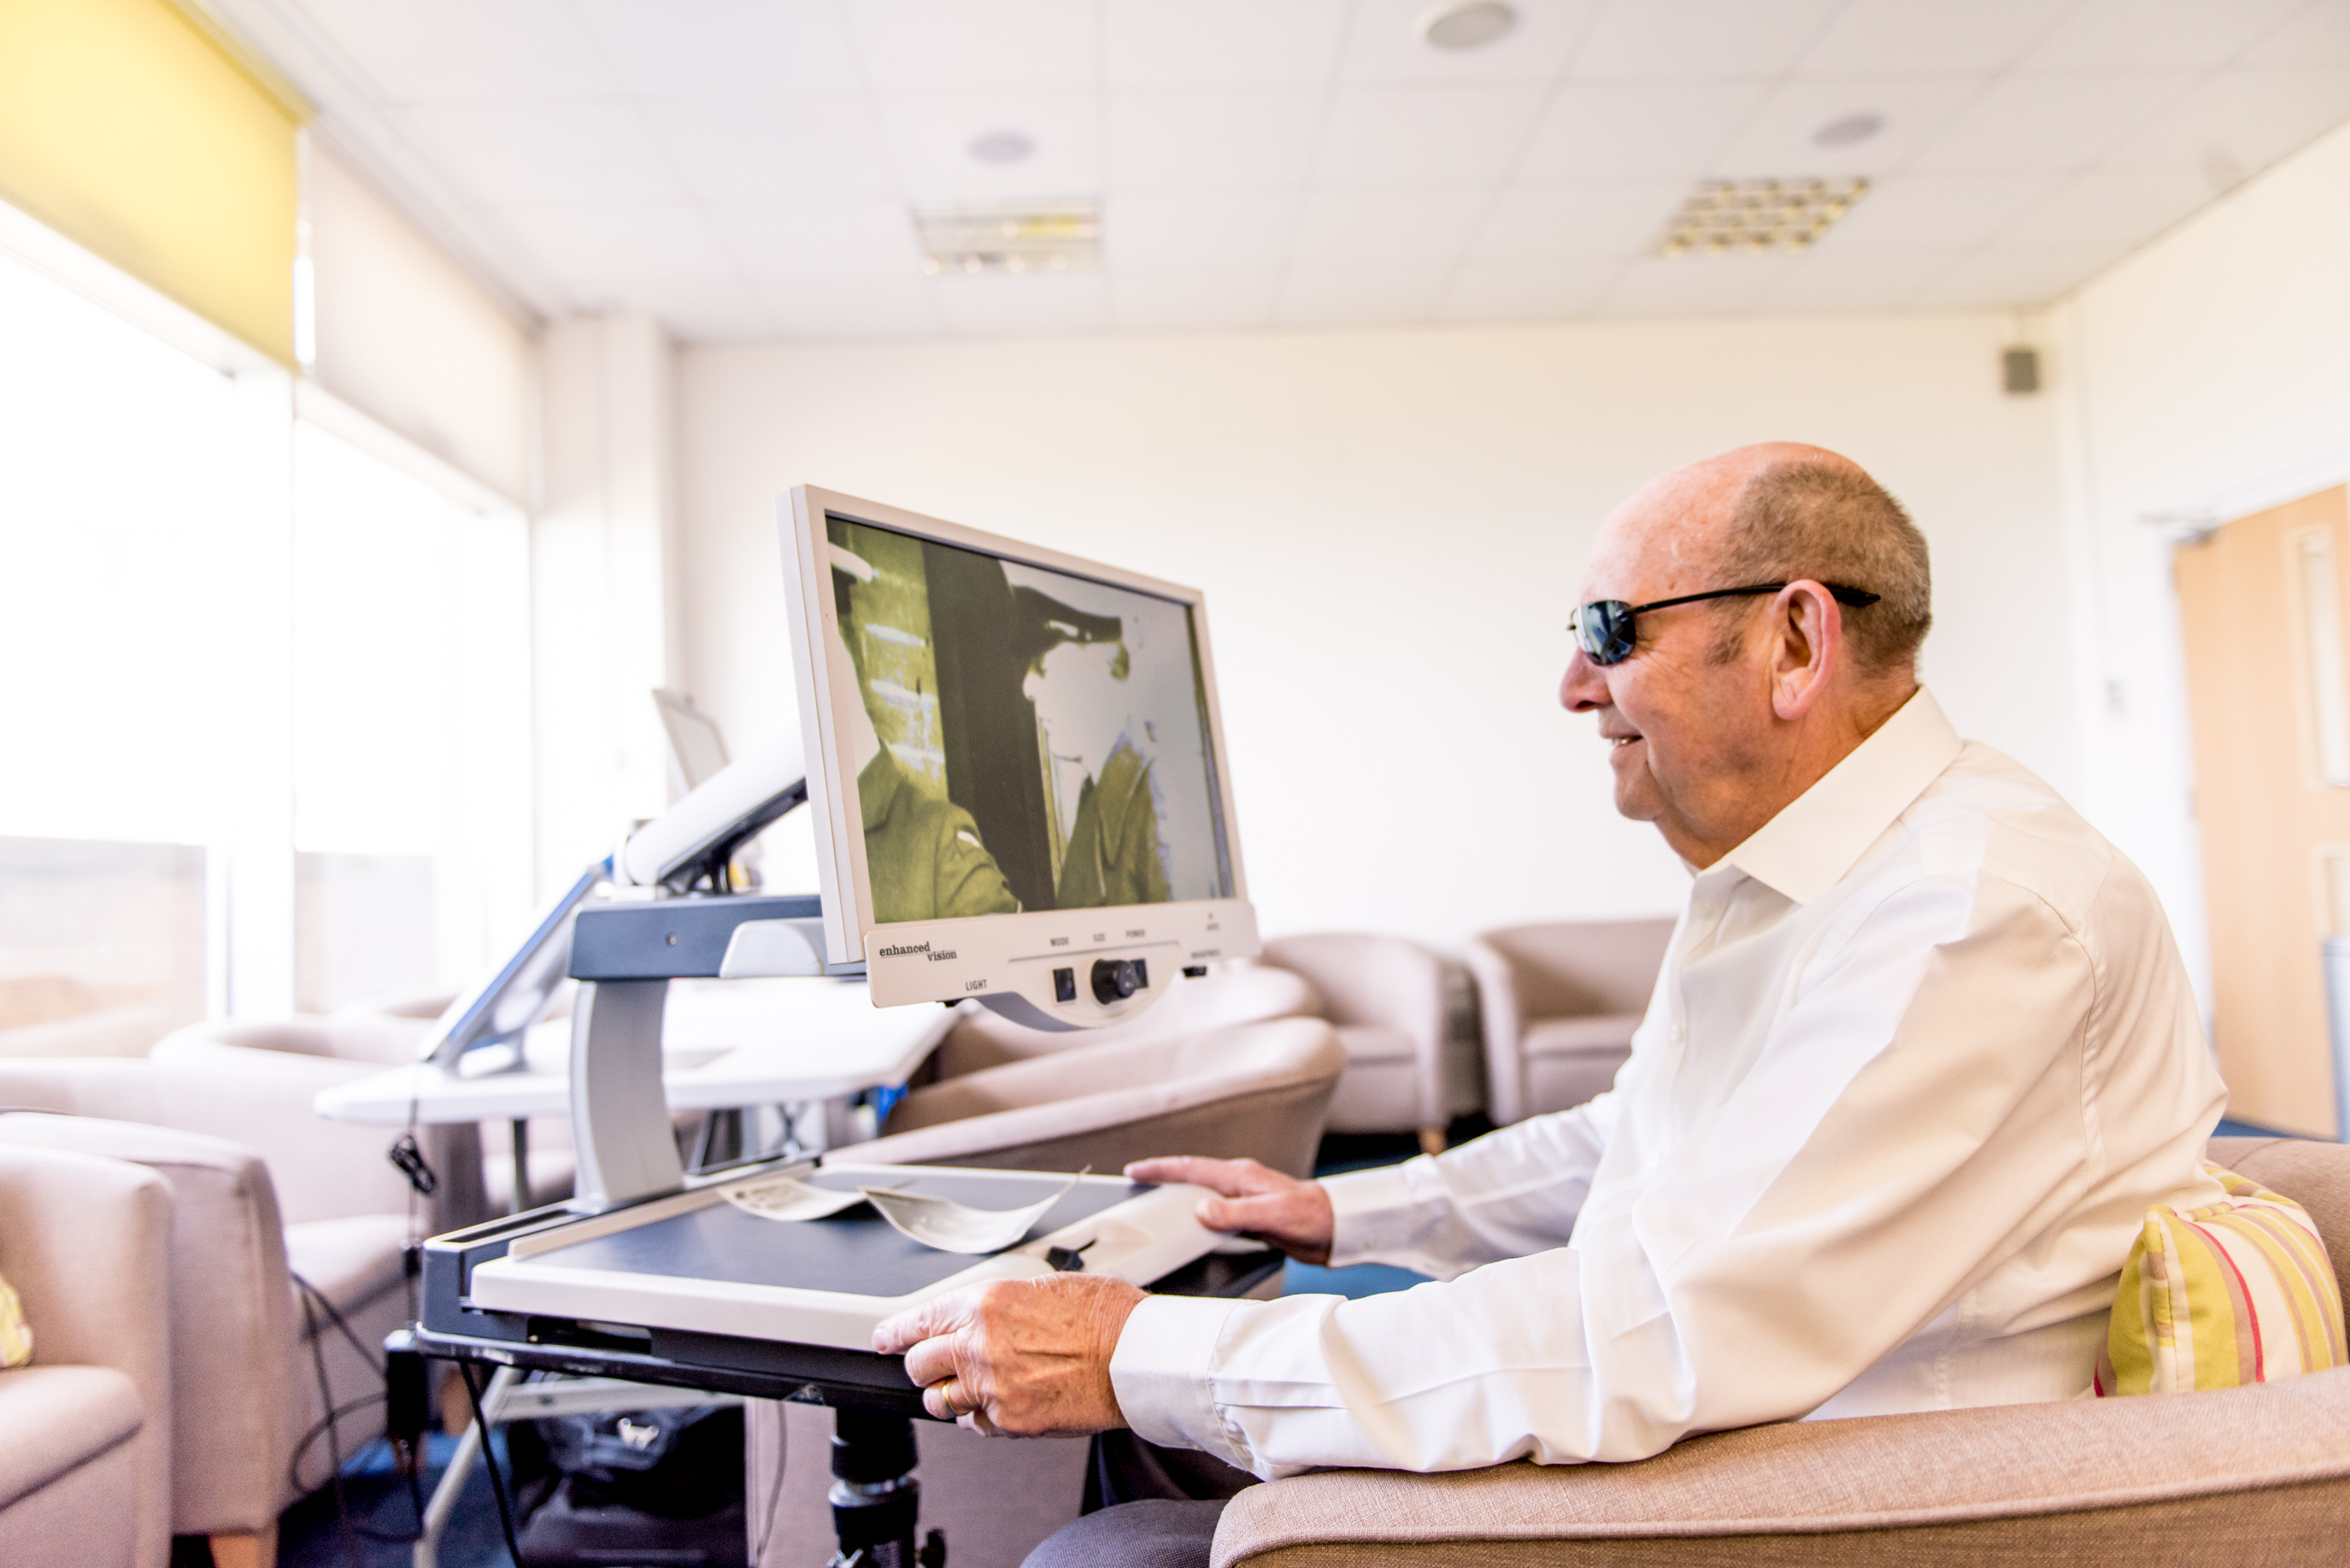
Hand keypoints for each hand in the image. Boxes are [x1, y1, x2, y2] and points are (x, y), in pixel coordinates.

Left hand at [873, 1273, 1143, 1435]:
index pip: (919, 1321)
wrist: (1136, 1357)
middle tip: (933, 1366)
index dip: (894, 1333)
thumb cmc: (1104, 1316)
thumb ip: (998, 1306)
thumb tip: (975, 1317)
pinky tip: (1003, 1402)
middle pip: (919, 1366)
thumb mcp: (1043, 1287)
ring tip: (973, 1386)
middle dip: (923, 1366)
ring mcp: (993, 1388)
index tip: (884, 1339)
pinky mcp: (1011, 1422)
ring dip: (949, 1395)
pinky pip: (975, 1425)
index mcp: (985, 1304)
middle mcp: (980, 1345)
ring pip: (940, 1401)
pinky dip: (981, 1417)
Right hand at [1124, 1156, 1333, 1266]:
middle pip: (1193, 1174)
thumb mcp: (1272, 1216)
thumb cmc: (1312, 1218)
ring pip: (1203, 1191)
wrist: (1338, 1228)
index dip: (1162, 1169)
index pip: (1192, 1168)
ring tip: (1157, 1200)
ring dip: (1180, 1193)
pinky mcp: (1252, 1213)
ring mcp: (1246, 1197)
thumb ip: (1236, 1213)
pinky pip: (1216, 1209)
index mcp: (1241, 1176)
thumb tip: (1200, 1209)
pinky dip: (1197, 1211)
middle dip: (1164, 1175)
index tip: (1136, 1170)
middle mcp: (1241, 1183)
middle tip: (1138, 1179)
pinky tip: (1193, 1221)